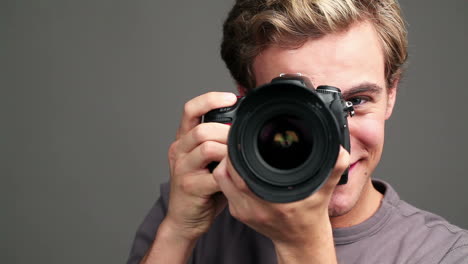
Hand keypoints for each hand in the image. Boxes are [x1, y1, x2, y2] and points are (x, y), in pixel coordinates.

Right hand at [163, 92, 237, 241]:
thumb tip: (245, 125)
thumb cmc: (202, 188)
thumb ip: (220, 143)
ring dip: (227, 150)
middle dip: (226, 131)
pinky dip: (229, 172)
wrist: (185, 219)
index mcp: (183, 140)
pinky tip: (236, 175)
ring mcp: (182, 168)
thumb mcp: (208, 161)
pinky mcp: (189, 186)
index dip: (210, 99)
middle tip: (241, 140)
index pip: (190, 109)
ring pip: (206, 146)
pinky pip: (213, 174)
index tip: (232, 97)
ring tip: (237, 158)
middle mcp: (179, 150)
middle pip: (201, 129)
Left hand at [213, 146, 349, 262]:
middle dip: (229, 155)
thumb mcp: (324, 191)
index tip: (241, 140)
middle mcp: (254, 208)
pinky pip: (224, 189)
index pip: (241, 174)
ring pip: (221, 181)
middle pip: (226, 175)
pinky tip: (237, 166)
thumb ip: (333, 169)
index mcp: (274, 203)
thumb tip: (339, 151)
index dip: (237, 154)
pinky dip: (227, 176)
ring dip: (225, 165)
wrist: (300, 238)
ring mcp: (244, 211)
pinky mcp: (238, 212)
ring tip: (236, 151)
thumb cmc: (310, 214)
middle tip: (237, 141)